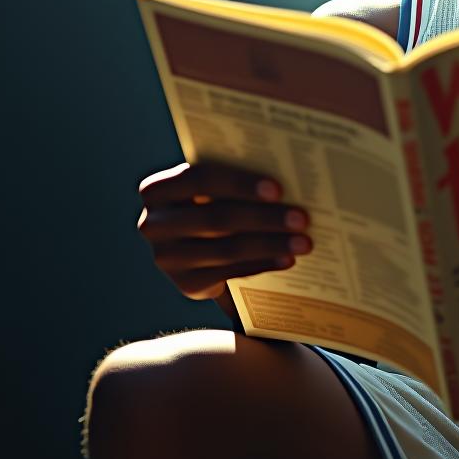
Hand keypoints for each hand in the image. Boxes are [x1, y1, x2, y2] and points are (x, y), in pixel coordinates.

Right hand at [137, 162, 312, 300]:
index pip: (197, 178)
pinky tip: (288, 259)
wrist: (200, 250)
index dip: (238, 183)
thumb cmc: (217, 204)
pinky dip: (263, 265)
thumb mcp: (215, 189)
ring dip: (270, 244)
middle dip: (263, 217)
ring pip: (225, 249)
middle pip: (215, 218)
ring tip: (304, 242)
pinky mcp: (186, 284)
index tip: (278, 189)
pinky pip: (230, 273)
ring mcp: (168, 258)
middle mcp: (155, 224)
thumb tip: (290, 174)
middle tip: (302, 218)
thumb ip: (236, 177)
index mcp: (159, 190)